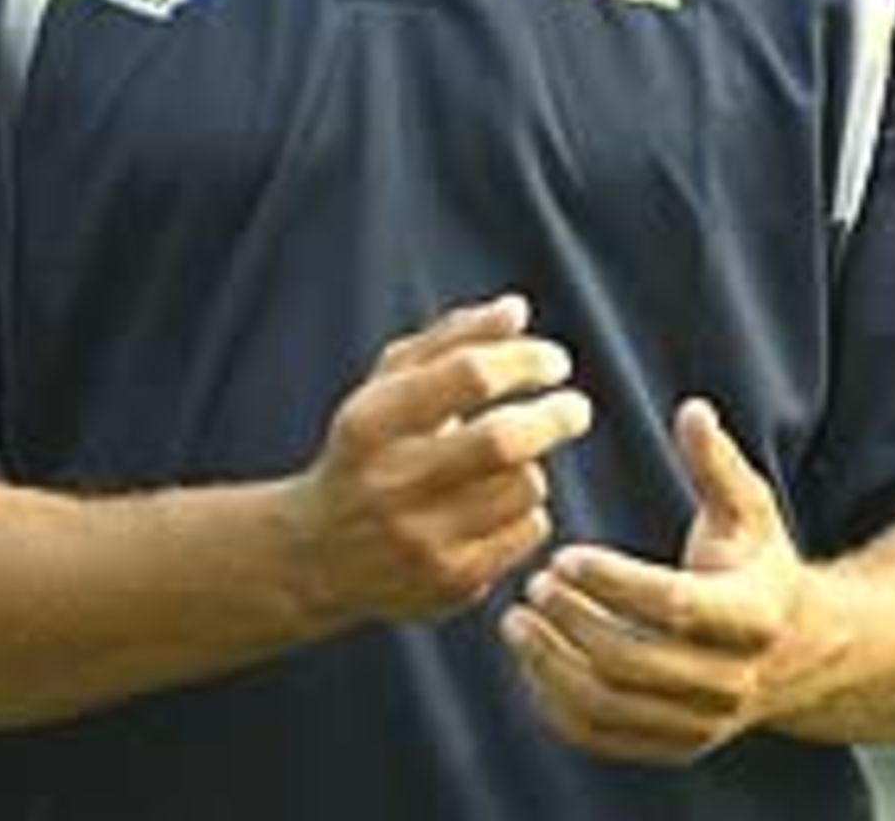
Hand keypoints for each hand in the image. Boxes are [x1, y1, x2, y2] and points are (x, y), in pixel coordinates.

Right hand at [291, 295, 592, 625]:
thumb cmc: (367, 448)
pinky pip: (528, 532)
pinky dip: (527, 510)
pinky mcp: (451, 583)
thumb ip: (451, 340)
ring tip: (508, 464)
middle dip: (553, 417)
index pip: (467, 376)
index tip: (555, 361)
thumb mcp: (389, 385)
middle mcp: (391, 483)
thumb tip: (517, 310)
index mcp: (372, 421)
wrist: (317, 554)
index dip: (523, 361)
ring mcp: (422, 540)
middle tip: (577, 408)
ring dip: (532, 466)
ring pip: (524, 486)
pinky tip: (496, 507)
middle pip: (503, 441)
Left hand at [501, 398, 805, 763]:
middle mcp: (731, 680)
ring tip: (517, 619)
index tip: (564, 552)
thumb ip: (717, 462)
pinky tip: (532, 661)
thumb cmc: (759, 561)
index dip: (614, 581)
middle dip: (574, 622)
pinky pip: (606, 738)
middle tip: (534, 583)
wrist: (799, 648)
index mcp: (752, 615)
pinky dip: (559, 708)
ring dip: (554, 666)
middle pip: (635, 663)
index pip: (675, 606)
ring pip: (613, 708)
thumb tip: (693, 409)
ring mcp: (703, 724)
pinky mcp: (676, 746)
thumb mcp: (749, 507)